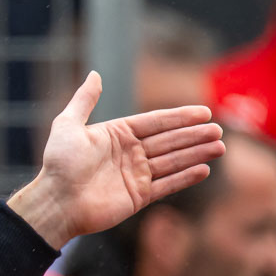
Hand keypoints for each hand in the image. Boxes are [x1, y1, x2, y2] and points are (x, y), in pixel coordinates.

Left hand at [8, 71, 224, 247]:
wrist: (56, 202)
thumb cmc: (59, 164)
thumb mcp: (67, 125)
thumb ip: (84, 100)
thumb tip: (95, 74)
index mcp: (117, 134)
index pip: (156, 122)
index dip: (180, 117)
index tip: (203, 112)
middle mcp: (130, 153)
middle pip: (169, 141)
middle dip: (194, 135)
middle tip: (219, 130)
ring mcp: (136, 175)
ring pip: (173, 161)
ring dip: (196, 154)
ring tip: (219, 147)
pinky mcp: (138, 197)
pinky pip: (167, 185)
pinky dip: (185, 178)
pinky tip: (204, 169)